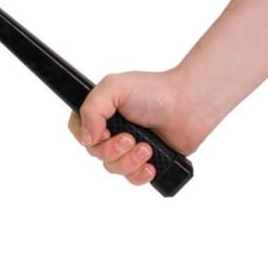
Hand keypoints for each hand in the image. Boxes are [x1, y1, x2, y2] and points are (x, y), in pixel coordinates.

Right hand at [67, 69, 210, 185]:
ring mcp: (129, 147)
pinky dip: (140, 174)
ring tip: (147, 147)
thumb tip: (87, 137)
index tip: (103, 132)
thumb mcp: (114, 87)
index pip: (78, 130)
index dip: (86, 136)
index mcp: (102, 112)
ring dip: (129, 160)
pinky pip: (132, 179)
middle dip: (112, 149)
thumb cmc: (156, 91)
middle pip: (95, 154)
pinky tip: (151, 164)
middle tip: (130, 138)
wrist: (189, 104)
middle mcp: (113, 130)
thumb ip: (91, 108)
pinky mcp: (147, 161)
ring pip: (113, 168)